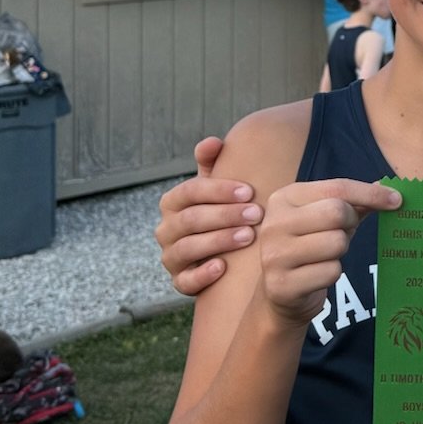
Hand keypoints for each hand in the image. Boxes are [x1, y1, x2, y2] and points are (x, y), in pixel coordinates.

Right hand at [155, 138, 263, 295]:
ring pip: (187, 248)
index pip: (189, 192)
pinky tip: (223, 267)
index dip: (218, 190)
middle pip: (191, 220)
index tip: (249, 190)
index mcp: (172, 202)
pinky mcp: (179, 281)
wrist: (224, 251)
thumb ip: (213, 162)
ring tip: (248, 236)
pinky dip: (202, 274)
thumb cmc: (222, 210)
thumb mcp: (217, 185)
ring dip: (218, 241)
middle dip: (225, 215)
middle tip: (256, 214)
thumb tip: (212, 142)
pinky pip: (184, 281)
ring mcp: (171, 257)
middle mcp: (166, 229)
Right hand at [254, 177, 400, 326]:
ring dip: (340, 251)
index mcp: (284, 198)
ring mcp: (275, 255)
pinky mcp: (282, 285)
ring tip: (325, 255)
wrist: (279, 294)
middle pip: (336, 212)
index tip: (396, 200)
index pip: (336, 187)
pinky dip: (333, 273)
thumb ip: (352, 203)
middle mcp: (274, 223)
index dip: (370, 193)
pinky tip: (317, 275)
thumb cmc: (309, 248)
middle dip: (349, 224)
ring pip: (336, 243)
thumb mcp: (324, 219)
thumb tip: (387, 189)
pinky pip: (331, 272)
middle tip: (342, 233)